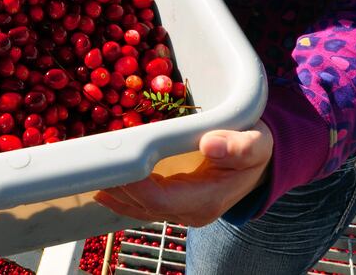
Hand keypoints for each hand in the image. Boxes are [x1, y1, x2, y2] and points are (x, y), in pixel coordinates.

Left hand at [94, 120, 272, 226]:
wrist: (263, 163)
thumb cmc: (258, 149)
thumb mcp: (256, 144)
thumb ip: (236, 146)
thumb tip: (208, 144)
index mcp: (206, 199)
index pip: (160, 199)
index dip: (134, 185)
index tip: (116, 165)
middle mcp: (192, 211)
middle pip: (145, 206)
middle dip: (118, 188)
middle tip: (93, 167)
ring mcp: (185, 210)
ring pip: (143, 208)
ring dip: (118, 195)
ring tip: (92, 178)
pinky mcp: (179, 202)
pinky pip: (148, 204)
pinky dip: (127, 196)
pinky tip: (109, 187)